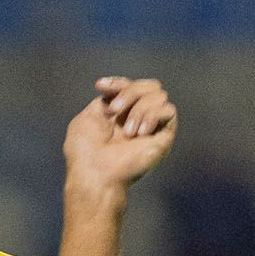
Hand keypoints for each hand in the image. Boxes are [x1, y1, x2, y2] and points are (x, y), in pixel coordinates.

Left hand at [63, 77, 176, 200]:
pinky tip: (139, 133)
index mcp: (119, 112)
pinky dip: (151, 116)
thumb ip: (106, 100)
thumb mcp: (89, 117)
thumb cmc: (86, 151)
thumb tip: (118, 92)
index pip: (128, 85)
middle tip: (113, 111)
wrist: (96, 172)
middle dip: (129, 91)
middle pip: (147, 85)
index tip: (100, 86)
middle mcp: (137, 116)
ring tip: (127, 131)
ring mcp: (151, 125)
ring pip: (158, 95)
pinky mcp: (164, 136)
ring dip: (138, 108)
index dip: (117, 82)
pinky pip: (168, 111)